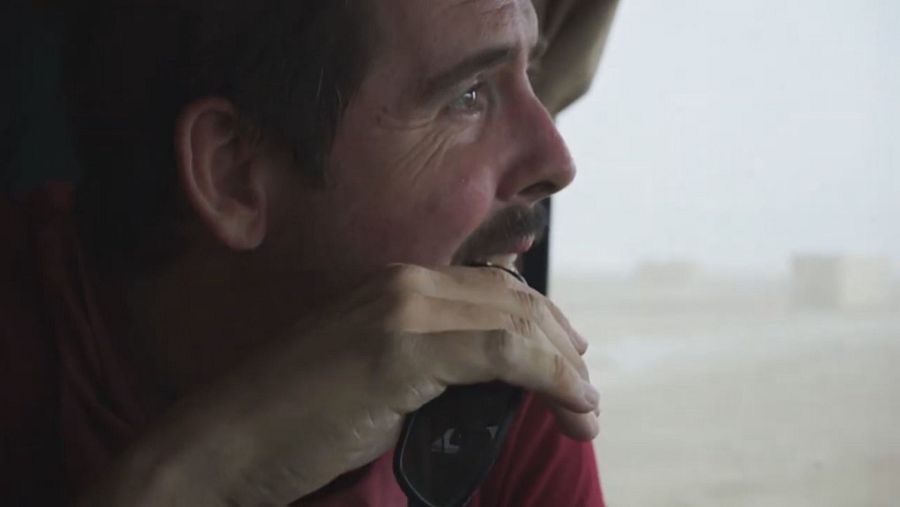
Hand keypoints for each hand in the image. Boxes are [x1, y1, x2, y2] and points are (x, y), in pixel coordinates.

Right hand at [86, 264, 598, 505]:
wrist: (225, 441)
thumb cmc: (292, 420)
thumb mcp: (369, 376)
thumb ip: (422, 363)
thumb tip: (476, 379)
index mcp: (393, 283)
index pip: (492, 289)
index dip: (539, 322)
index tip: (566, 359)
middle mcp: (403, 284)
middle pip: (515, 301)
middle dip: (561, 346)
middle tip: (583, 392)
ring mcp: (403, 311)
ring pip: (519, 323)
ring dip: (565, 369)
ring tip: (584, 412)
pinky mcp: (403, 349)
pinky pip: (505, 352)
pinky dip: (552, 377)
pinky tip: (572, 406)